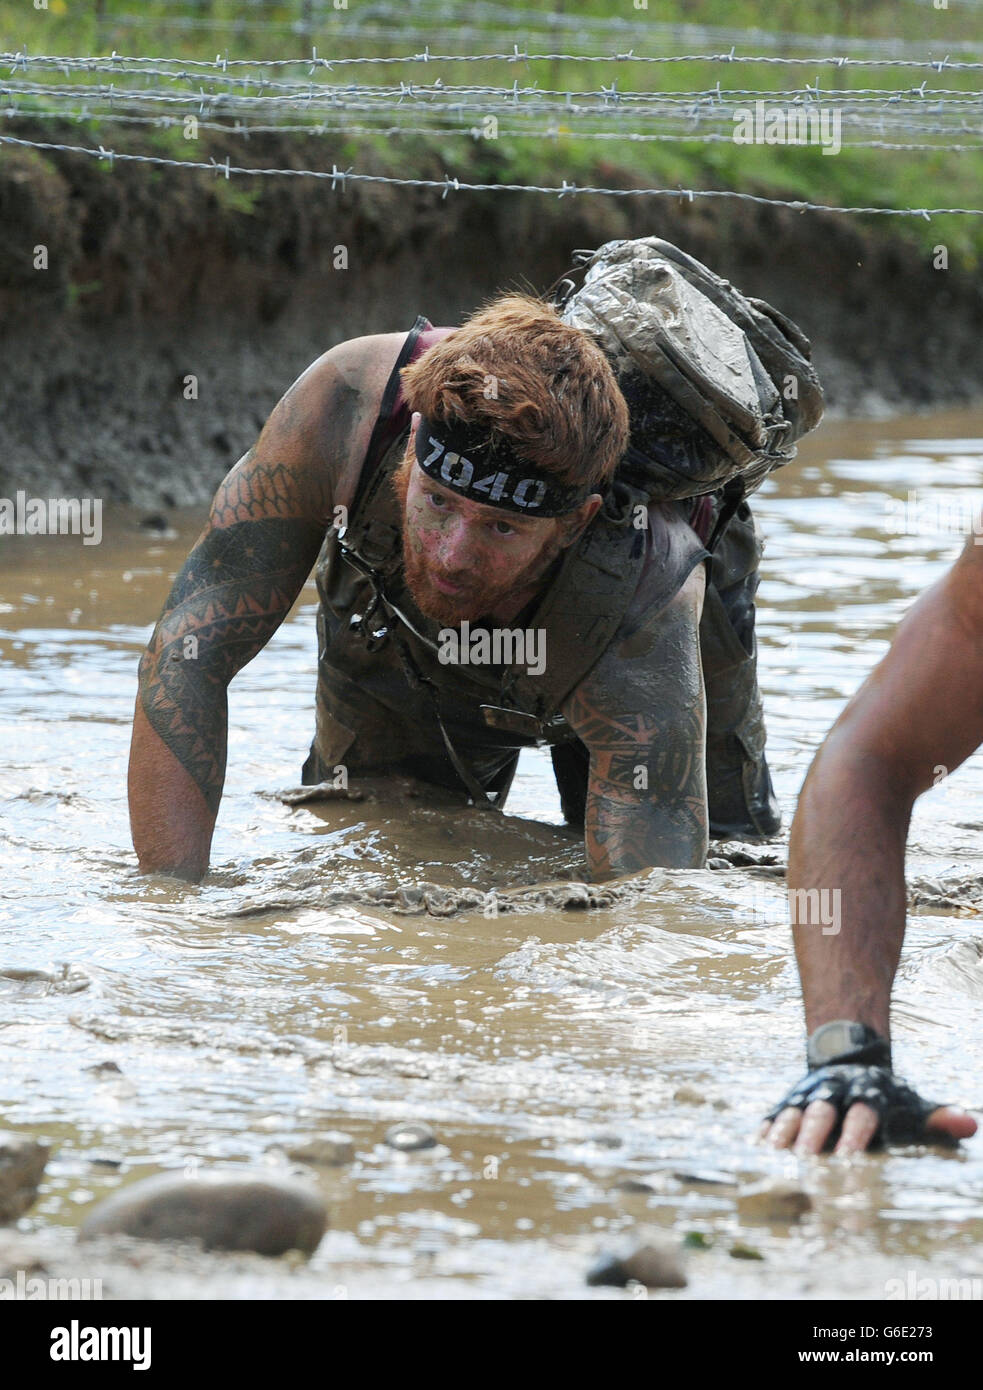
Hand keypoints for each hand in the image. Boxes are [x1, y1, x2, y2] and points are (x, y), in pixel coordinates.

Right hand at [761, 1063, 976, 1154]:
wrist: (847, 1055)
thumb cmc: (886, 1098)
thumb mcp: (912, 1104)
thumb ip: (938, 1117)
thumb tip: (970, 1125)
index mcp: (867, 1093)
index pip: (863, 1115)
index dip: (857, 1135)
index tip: (852, 1158)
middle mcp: (834, 1090)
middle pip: (822, 1111)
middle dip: (814, 1134)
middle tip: (807, 1159)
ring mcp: (806, 1094)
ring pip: (794, 1110)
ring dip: (784, 1130)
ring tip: (775, 1154)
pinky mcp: (786, 1100)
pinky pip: (773, 1113)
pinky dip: (764, 1129)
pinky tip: (756, 1148)